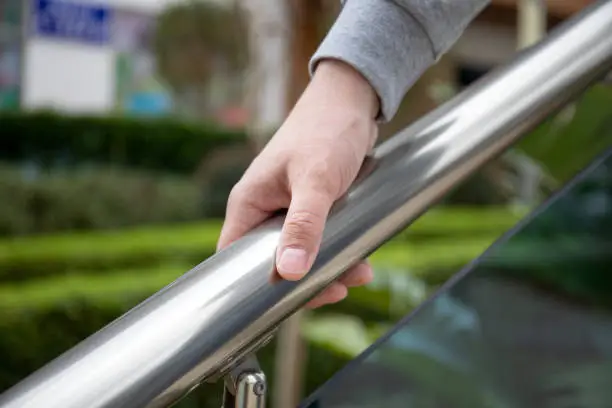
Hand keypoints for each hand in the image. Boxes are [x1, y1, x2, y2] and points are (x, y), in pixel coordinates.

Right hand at [217, 60, 378, 307]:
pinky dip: (337, 250)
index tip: (293, 300)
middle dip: (305, 279)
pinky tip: (360, 258)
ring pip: (299, 252)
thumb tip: (289, 271)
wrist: (351, 100)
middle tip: (337, 289)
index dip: (259, 286)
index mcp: (249, 203)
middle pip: (271, 261)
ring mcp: (286, 207)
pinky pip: (317, 238)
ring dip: (328, 266)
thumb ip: (304, 224)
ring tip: (360, 273)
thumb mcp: (317, 179)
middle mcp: (263, 208)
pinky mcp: (309, 205)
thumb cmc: (327, 131)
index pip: (236, 259)